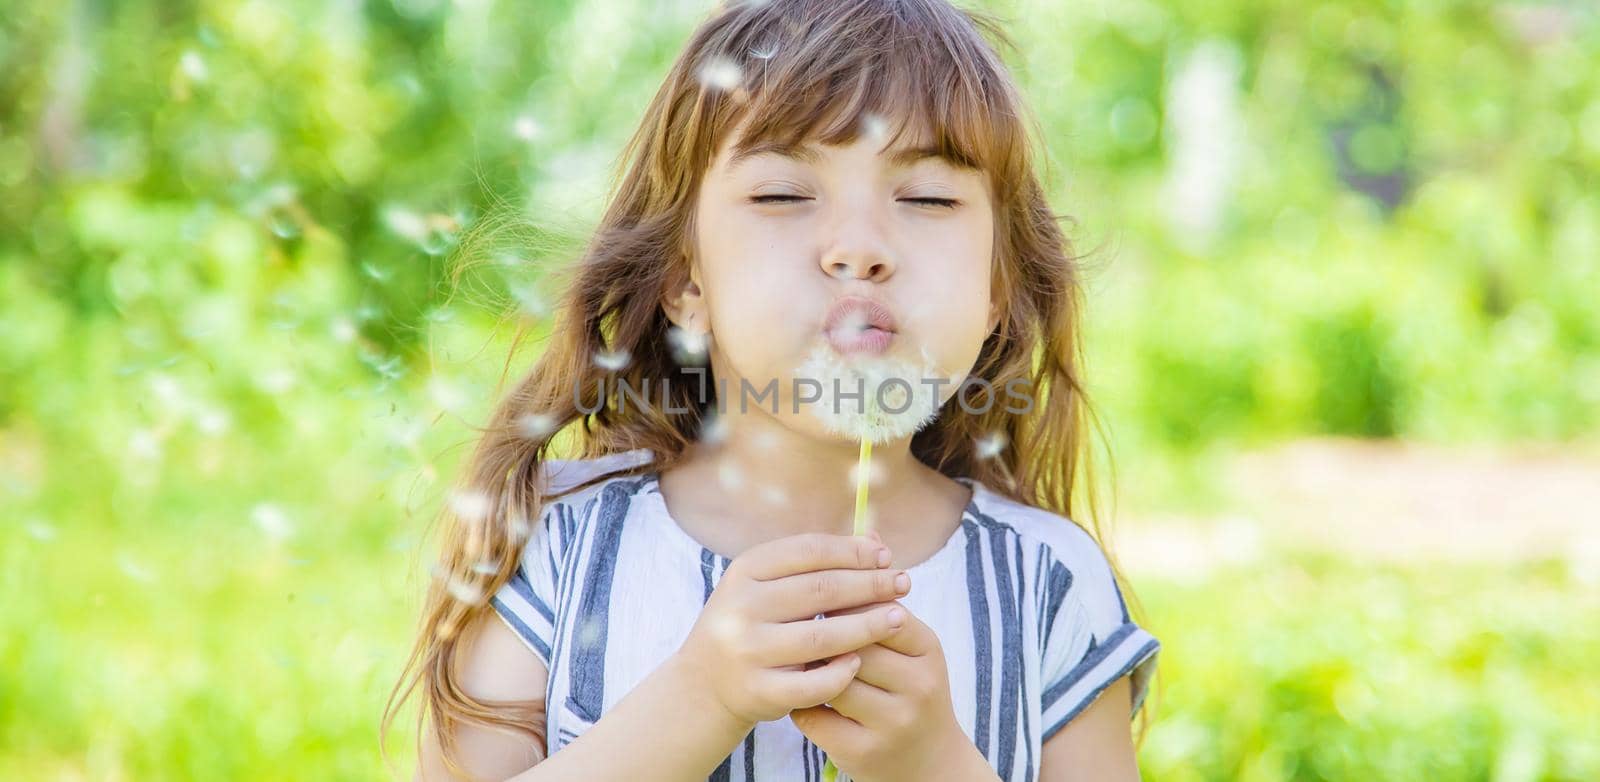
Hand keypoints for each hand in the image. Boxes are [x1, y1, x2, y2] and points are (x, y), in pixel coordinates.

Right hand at [674, 533, 913, 727]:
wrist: (705, 685)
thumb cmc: (751, 625)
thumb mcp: (768, 586)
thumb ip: (815, 563)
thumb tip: (875, 540)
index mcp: (744, 572)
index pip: (809, 551)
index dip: (853, 551)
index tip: (886, 555)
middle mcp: (741, 608)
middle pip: (821, 591)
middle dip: (870, 585)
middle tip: (904, 583)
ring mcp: (748, 651)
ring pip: (823, 636)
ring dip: (868, 625)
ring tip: (899, 617)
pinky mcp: (759, 691)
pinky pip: (815, 682)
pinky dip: (843, 670)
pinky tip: (863, 660)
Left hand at [790, 594, 978, 781]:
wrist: (929, 760)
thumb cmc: (908, 689)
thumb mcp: (910, 649)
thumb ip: (877, 614)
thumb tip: (825, 576)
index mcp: (928, 651)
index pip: (882, 611)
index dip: (846, 602)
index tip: (820, 594)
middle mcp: (918, 687)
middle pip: (855, 646)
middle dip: (822, 635)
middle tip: (795, 624)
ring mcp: (892, 723)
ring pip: (832, 681)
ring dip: (807, 668)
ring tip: (792, 655)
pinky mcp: (862, 752)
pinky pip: (815, 716)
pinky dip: (800, 701)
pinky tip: (797, 691)